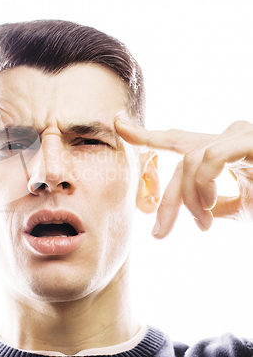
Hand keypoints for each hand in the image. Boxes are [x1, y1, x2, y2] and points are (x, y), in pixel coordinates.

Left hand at [115, 119, 252, 237]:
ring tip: (203, 224)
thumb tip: (194, 211)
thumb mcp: (238, 207)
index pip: (176, 139)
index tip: (117, 124)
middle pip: (179, 160)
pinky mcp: (249, 139)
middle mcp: (228, 135)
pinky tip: (211, 204)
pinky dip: (204, 183)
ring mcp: (238, 135)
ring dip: (189, 199)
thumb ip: (212, 203)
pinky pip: (210, 158)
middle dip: (167, 199)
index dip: (145, 134)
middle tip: (159, 233)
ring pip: (188, 162)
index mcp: (222, 148)